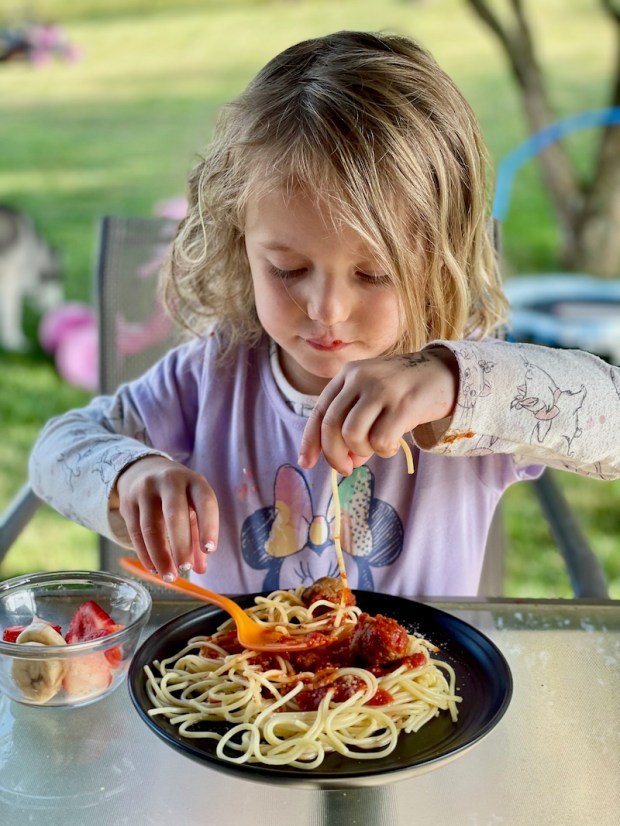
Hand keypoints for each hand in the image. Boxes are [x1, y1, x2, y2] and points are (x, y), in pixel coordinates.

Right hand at [114, 456, 218, 580]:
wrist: (145, 470)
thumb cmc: (178, 494)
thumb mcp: (194, 505)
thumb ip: (199, 535)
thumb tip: (201, 570)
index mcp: (194, 481)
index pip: (205, 502)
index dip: (209, 526)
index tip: (210, 550)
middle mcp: (170, 481)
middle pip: (175, 515)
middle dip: (181, 545)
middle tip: (185, 569)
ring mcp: (146, 490)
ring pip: (151, 527)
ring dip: (160, 556)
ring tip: (169, 576)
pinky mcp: (128, 502)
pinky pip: (135, 533)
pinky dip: (145, 554)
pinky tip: (154, 568)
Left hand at [298, 347, 458, 474]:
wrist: (445, 373)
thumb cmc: (403, 392)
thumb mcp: (373, 401)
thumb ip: (354, 427)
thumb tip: (344, 462)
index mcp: (348, 374)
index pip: (320, 411)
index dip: (310, 441)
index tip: (306, 462)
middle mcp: (360, 377)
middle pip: (331, 425)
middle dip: (334, 455)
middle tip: (347, 468)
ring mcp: (382, 389)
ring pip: (352, 435)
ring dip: (363, 451)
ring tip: (378, 446)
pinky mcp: (404, 404)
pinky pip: (380, 441)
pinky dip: (385, 451)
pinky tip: (394, 444)